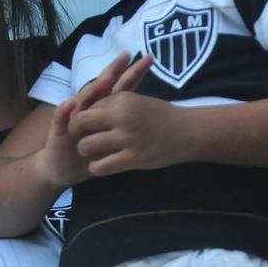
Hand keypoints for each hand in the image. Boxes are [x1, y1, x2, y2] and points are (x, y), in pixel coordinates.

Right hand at [36, 54, 152, 187]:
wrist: (63, 168)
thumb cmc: (91, 154)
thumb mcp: (113, 140)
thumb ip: (128, 126)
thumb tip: (157, 114)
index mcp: (104, 110)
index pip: (121, 87)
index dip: (133, 73)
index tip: (149, 58)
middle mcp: (88, 108)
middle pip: (102, 86)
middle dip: (113, 71)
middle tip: (125, 56)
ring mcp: (73, 117)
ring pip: (83, 99)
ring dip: (93, 88)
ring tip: (105, 79)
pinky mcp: (58, 130)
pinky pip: (61, 119)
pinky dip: (64, 111)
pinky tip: (70, 104)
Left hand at [70, 90, 190, 176]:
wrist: (191, 132)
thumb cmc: (162, 116)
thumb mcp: (136, 101)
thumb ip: (114, 106)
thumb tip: (89, 111)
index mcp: (122, 99)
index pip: (88, 107)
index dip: (83, 117)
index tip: (85, 126)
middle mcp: (122, 116)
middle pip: (81, 123)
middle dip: (76, 132)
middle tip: (81, 139)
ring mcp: (128, 137)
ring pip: (87, 145)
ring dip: (86, 151)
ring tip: (91, 154)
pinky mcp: (134, 157)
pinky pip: (102, 166)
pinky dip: (97, 167)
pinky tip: (100, 166)